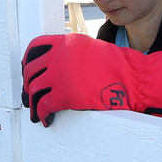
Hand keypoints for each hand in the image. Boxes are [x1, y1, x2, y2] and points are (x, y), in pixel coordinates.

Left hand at [21, 34, 161, 124]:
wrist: (133, 78)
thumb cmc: (118, 66)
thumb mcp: (91, 49)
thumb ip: (72, 54)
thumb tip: (58, 65)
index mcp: (66, 42)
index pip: (35, 47)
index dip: (28, 61)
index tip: (27, 69)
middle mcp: (59, 56)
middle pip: (31, 70)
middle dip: (28, 84)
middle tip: (29, 93)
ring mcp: (60, 75)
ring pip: (34, 89)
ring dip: (32, 102)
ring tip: (35, 111)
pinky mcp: (64, 95)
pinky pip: (44, 105)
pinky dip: (42, 114)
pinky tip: (46, 119)